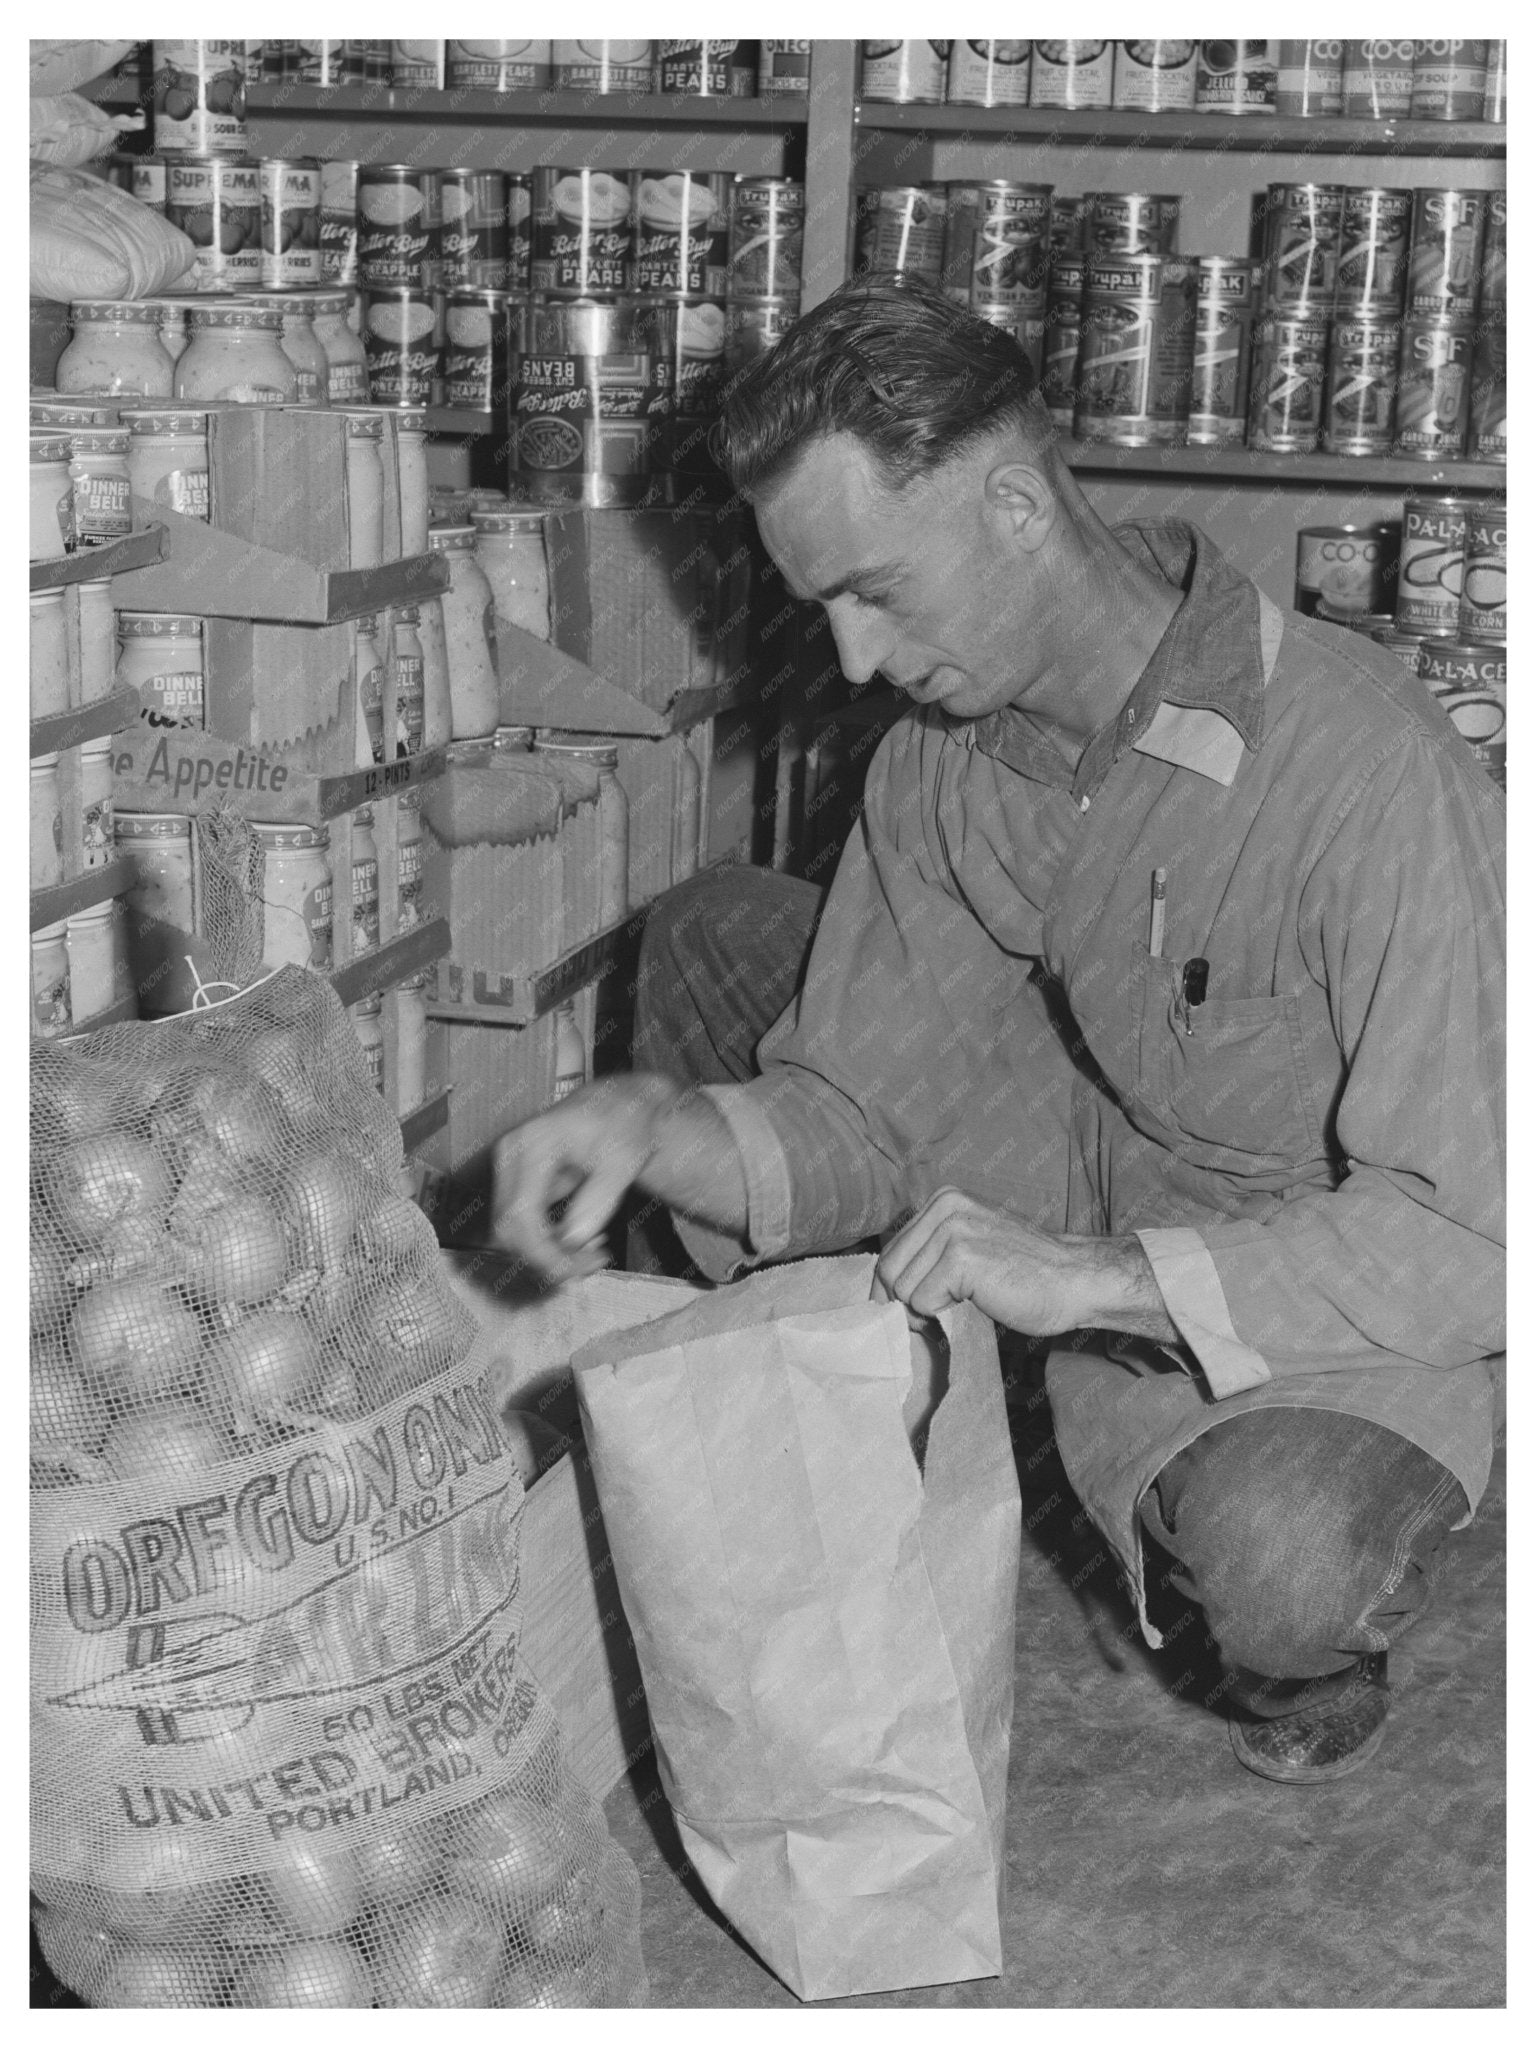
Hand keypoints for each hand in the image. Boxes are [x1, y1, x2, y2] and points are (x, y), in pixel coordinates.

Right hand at [491, 1074, 679, 1284]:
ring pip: (511, 1231)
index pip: (520, 1215)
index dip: (544, 1253)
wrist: (620, 1104)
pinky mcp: (516, 1180)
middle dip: (547, 1257)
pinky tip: (580, 1239)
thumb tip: (572, 1241)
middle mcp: (510, 1154)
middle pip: (508, 1228)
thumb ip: (599, 1200)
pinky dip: (547, 1241)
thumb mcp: (623, 1161)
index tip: (578, 1269)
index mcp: (533, 1143)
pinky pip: (521, 1223)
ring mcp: (509, 1167)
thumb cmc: (625, 1125)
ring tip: (591, 1252)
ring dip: (547, 1253)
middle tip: (592, 1263)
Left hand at [873, 1187, 1177, 1342]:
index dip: (893, 1291)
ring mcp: (953, 1229)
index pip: (890, 1252)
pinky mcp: (961, 1257)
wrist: (1076, 1282)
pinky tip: (969, 1311)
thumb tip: (882, 1290)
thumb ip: (932, 1255)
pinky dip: (939, 1318)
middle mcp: (944, 1206)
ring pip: (902, 1290)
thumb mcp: (971, 1248)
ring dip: (924, 1314)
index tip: (912, 1313)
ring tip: (957, 1313)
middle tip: (937, 1319)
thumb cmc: (1026, 1276)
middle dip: (904, 1305)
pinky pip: (921, 1302)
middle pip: (889, 1271)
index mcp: (943, 1201)